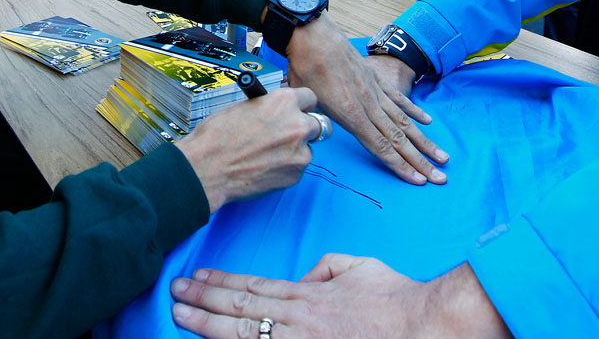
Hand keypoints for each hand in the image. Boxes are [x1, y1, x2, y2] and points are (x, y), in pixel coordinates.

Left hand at [171, 258, 510, 337]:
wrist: (423, 326)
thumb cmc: (395, 299)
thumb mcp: (356, 267)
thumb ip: (325, 268)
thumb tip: (304, 277)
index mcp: (307, 294)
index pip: (253, 286)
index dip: (220, 283)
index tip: (196, 278)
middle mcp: (298, 320)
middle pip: (240, 310)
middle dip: (203, 302)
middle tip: (174, 296)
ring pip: (245, 335)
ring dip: (209, 326)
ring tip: (182, 317)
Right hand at [177, 87, 320, 212]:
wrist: (208, 168)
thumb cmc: (218, 136)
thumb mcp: (245, 106)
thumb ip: (269, 107)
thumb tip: (278, 110)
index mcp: (285, 102)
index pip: (310, 97)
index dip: (301, 105)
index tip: (297, 110)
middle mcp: (298, 125)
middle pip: (319, 124)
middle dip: (306, 127)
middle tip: (290, 133)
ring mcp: (300, 153)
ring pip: (307, 148)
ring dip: (294, 150)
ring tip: (268, 154)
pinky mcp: (295, 176)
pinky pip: (297, 168)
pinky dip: (285, 167)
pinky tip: (264, 167)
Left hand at [287, 14, 446, 184]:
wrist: (313, 34)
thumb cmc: (304, 67)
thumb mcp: (306, 100)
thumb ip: (315, 120)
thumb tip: (314, 133)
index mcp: (350, 114)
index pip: (380, 146)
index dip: (400, 165)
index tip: (418, 180)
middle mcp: (368, 105)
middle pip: (399, 138)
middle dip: (420, 161)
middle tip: (441, 178)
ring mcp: (375, 91)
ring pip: (404, 121)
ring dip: (424, 141)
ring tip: (442, 156)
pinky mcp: (376, 78)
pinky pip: (399, 98)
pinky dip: (414, 111)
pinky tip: (427, 123)